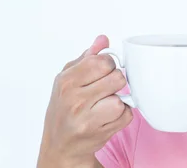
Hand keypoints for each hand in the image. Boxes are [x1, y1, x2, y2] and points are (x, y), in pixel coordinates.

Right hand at [37, 35, 132, 166]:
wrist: (60, 145)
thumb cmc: (64, 109)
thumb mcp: (68, 79)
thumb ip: (87, 58)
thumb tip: (103, 40)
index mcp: (67, 81)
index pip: (103, 61)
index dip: (108, 65)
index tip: (103, 72)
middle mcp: (74, 99)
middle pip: (117, 78)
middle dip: (115, 82)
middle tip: (104, 90)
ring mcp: (86, 118)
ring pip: (121, 98)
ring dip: (118, 101)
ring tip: (104, 105)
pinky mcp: (99, 132)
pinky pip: (126, 115)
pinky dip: (121, 116)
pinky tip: (107, 117)